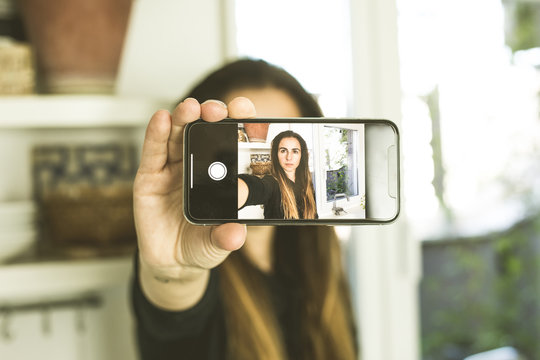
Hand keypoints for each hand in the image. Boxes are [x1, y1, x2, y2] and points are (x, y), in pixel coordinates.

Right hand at [133, 97, 255, 308]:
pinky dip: (156, 133)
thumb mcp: (217, 244)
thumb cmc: (201, 244)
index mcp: (222, 175)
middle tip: (217, 111)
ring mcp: (173, 169)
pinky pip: (153, 152)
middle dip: (211, 115)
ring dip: (184, 118)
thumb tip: (236, 234)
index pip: (232, 143)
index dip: (238, 124)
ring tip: (191, 108)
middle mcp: (199, 166)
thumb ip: (225, 238)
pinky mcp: (149, 177)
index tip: (244, 112)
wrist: (172, 262)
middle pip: (205, 132)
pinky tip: (162, 119)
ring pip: (178, 135)